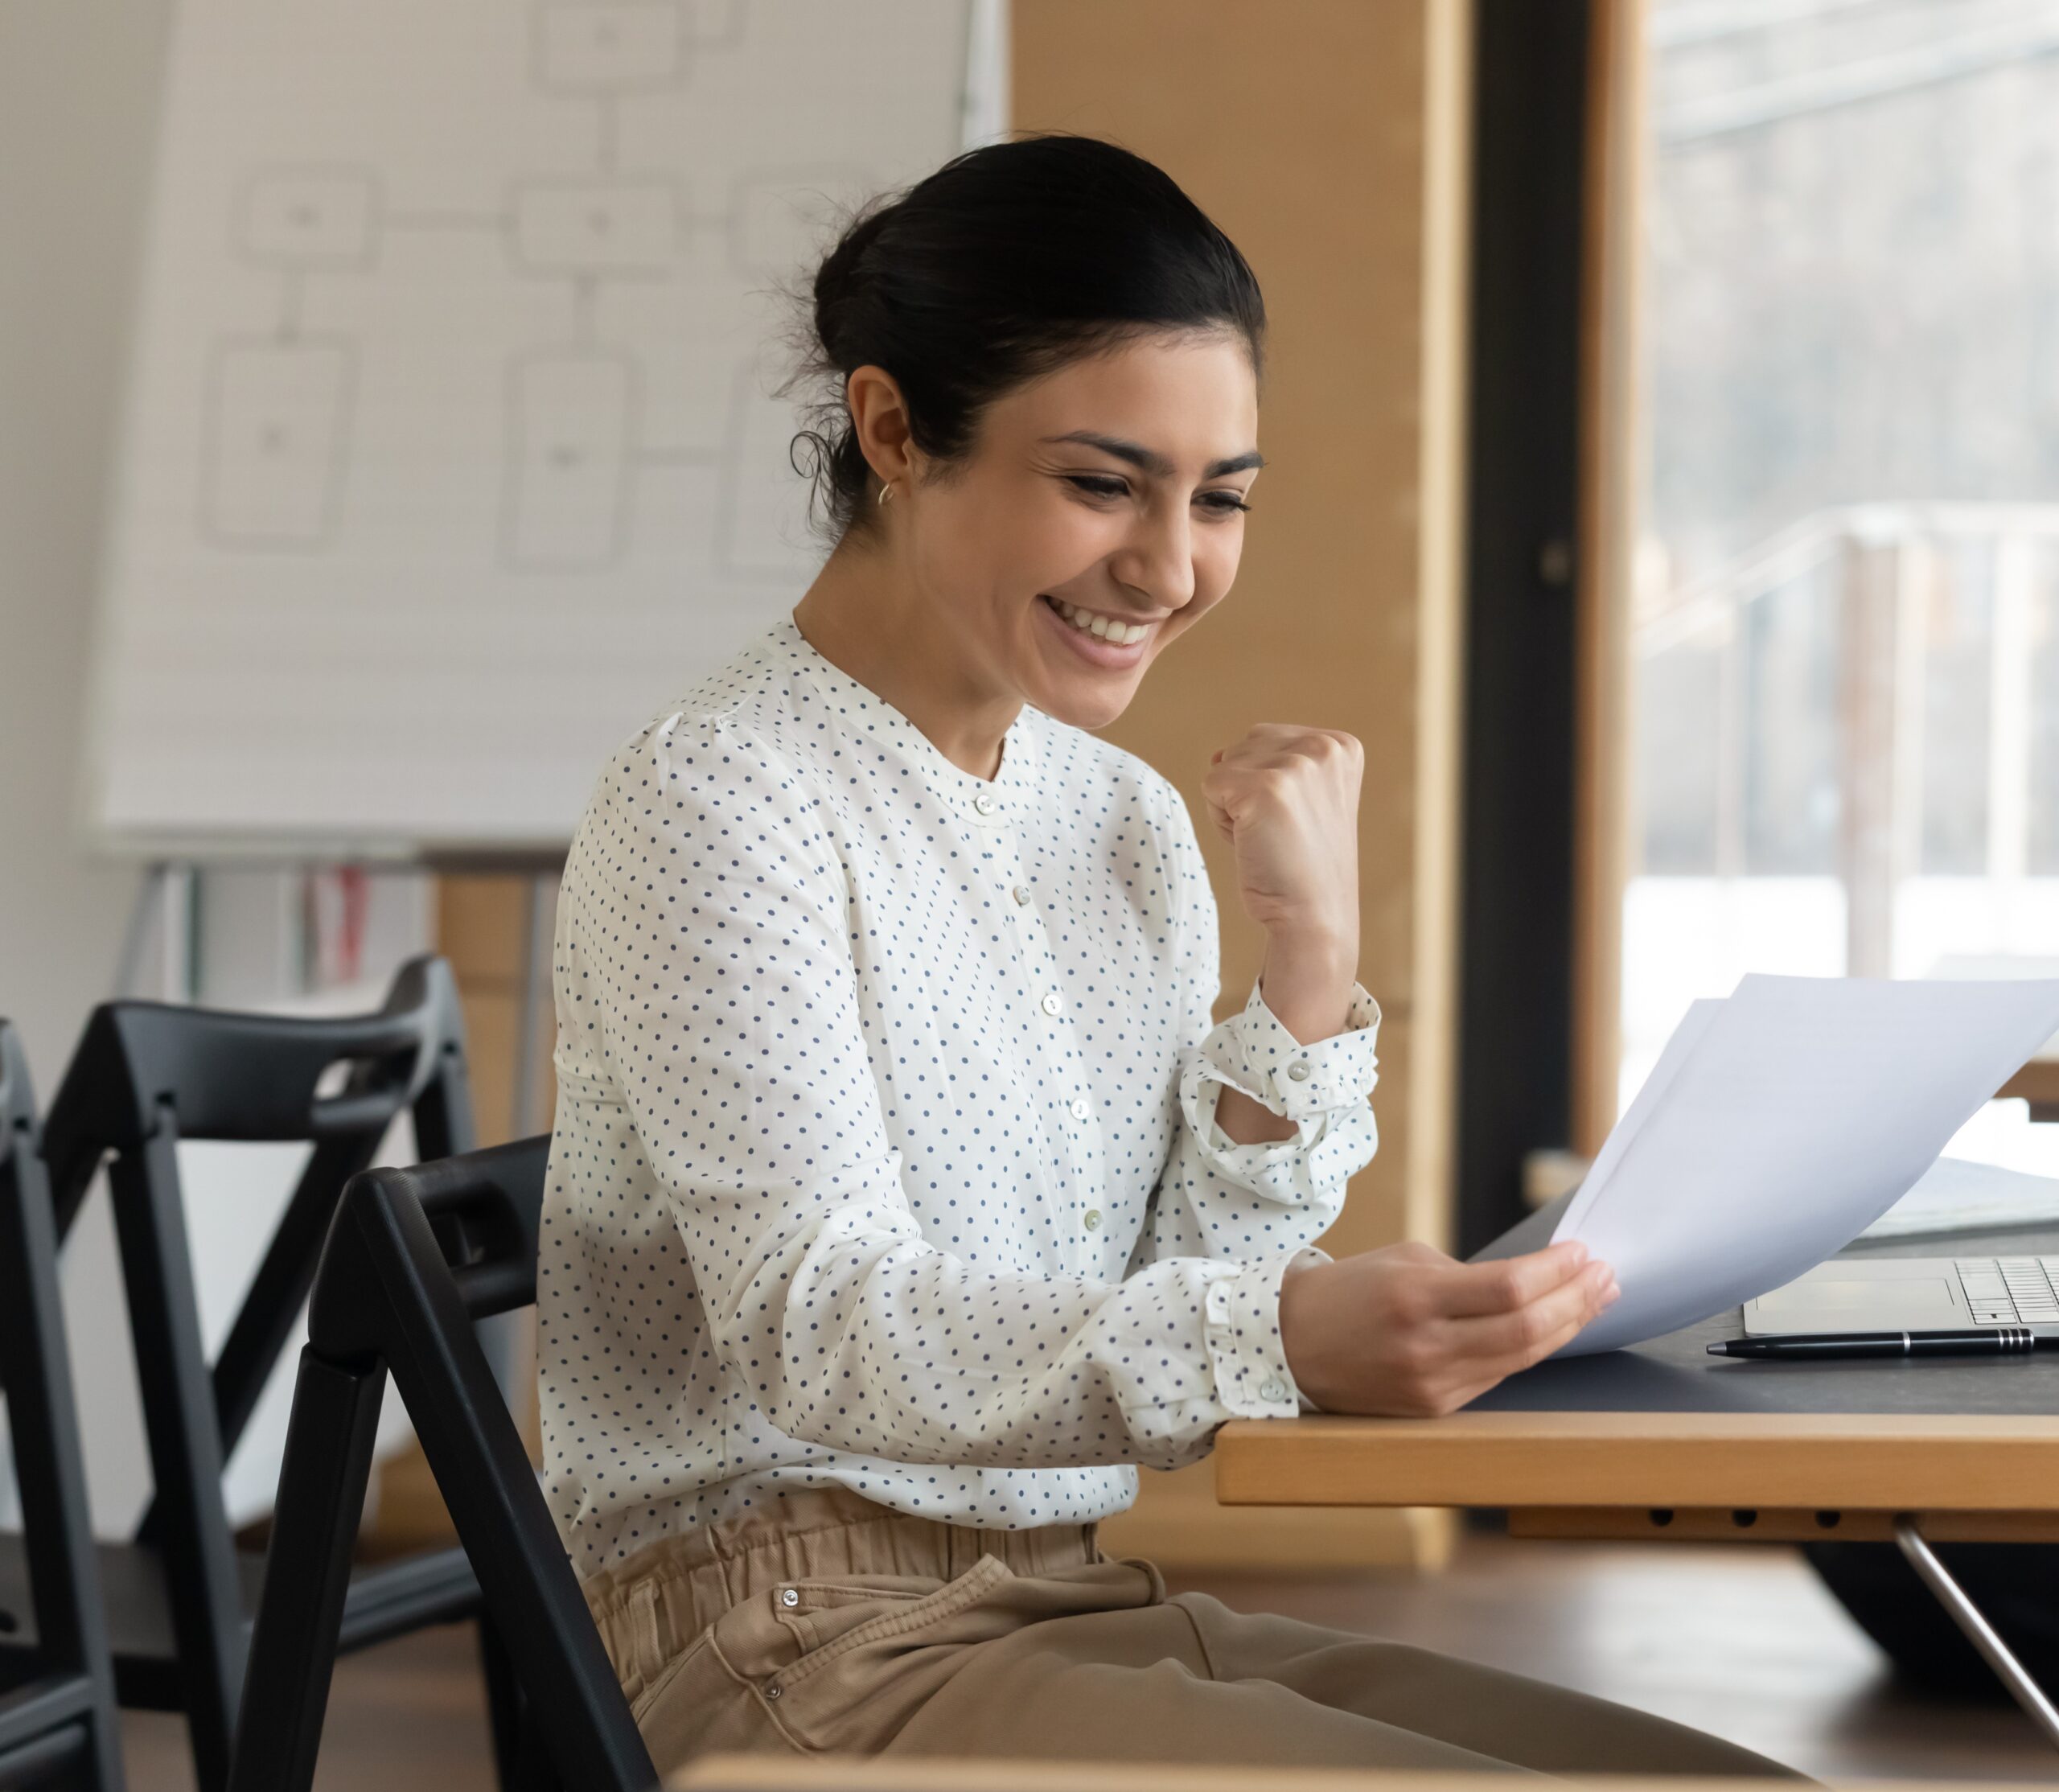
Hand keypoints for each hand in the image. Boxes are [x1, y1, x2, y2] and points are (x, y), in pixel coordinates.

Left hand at [1202, 724, 1362, 950]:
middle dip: (1246, 790)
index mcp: (1341, 745)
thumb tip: (1217, 754)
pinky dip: (1220, 820)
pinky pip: (1210, 787)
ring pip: (1224, 766)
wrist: (1314, 916)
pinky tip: (1254, 843)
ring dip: (1232, 805)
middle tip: (1279, 832)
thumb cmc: (1301, 864)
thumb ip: (1269, 763)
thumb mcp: (1301, 798)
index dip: (1267, 784)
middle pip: (1243, 748)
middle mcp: (1324, 747)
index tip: (1297, 819)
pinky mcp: (1265, 788)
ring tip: (1269, 837)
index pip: (1267, 739)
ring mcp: (1296, 765)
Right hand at [1276, 1240, 1619, 1417]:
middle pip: (1527, 1328)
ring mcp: (1431, 1384)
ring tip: (1595, 1301)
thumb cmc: (1352, 1291)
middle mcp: (1426, 1346)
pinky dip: (1531, 1351)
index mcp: (1415, 1297)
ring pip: (1522, 1359)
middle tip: (1605, 1276)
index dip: (1556, 1272)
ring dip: (1567, 1328)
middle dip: (1576, 1300)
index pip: (1509, 1288)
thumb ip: (1468, 1276)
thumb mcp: (1405, 1262)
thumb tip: (1536, 1283)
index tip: (1583, 1253)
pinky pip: (1496, 1377)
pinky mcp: (1434, 1409)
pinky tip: (1552, 1331)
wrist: (1293, 1344)